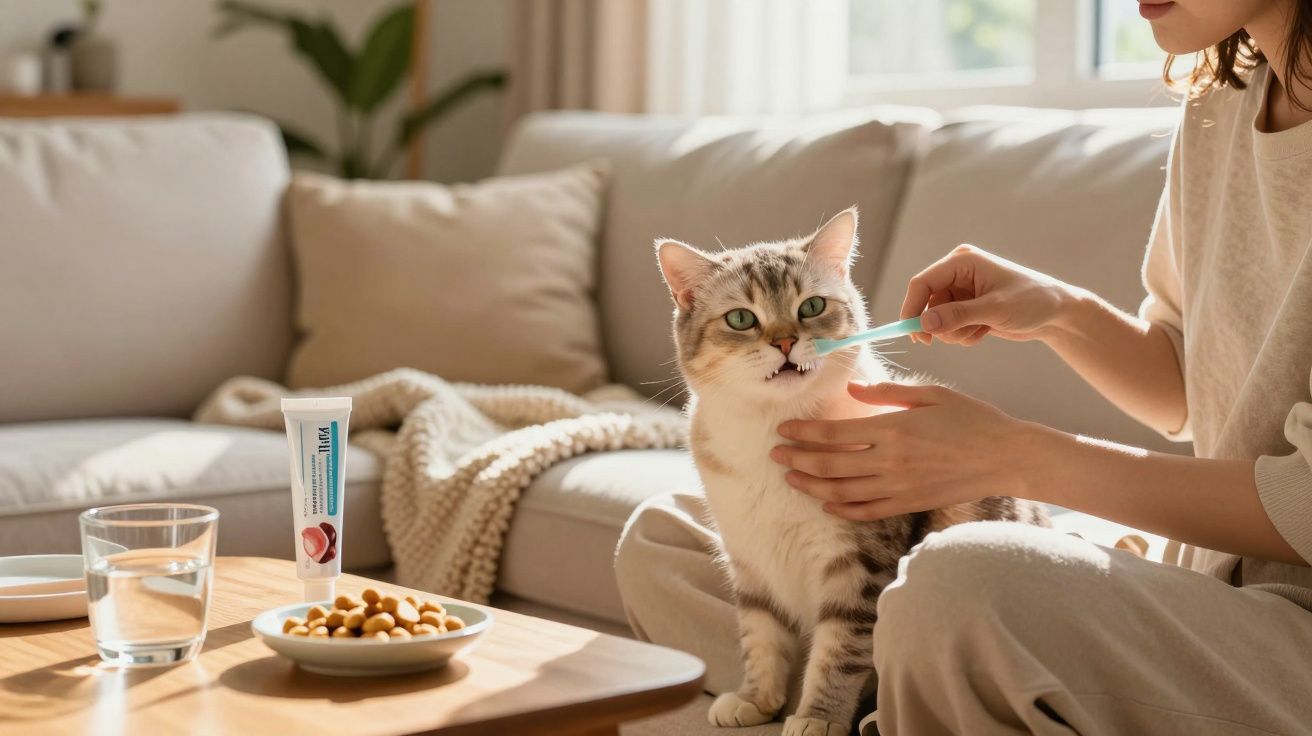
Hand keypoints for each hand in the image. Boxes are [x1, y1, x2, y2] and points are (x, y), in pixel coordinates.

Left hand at [769, 382, 1037, 520]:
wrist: (1006, 457)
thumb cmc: (971, 418)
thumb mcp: (930, 394)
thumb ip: (886, 393)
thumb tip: (851, 389)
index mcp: (893, 429)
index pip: (834, 433)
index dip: (804, 433)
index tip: (783, 430)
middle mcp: (891, 461)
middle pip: (829, 464)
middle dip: (797, 460)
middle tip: (774, 455)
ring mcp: (899, 487)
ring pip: (842, 491)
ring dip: (811, 486)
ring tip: (791, 478)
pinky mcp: (909, 503)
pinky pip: (867, 511)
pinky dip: (842, 509)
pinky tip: (826, 502)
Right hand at [901, 244, 1077, 345]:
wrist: (1057, 313)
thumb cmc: (1032, 301)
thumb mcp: (995, 309)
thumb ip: (957, 316)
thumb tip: (924, 325)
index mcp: (962, 261)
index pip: (922, 283)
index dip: (912, 308)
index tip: (912, 334)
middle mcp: (958, 274)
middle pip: (926, 303)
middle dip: (939, 325)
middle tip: (950, 339)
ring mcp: (962, 291)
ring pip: (937, 319)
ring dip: (954, 332)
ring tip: (979, 331)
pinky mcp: (967, 308)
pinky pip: (950, 326)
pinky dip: (963, 334)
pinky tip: (984, 331)